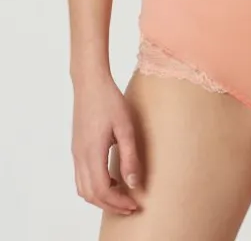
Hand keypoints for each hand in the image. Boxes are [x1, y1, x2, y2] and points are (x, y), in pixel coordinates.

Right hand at [71, 73, 141, 215]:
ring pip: (83, 189)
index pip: (102, 191)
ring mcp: (76, 153)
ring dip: (101, 198)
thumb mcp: (126, 127)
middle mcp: (80, 157)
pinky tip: (112, 179)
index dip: (118, 202)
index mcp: (92, 153)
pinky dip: (95, 187)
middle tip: (130, 206)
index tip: (134, 205)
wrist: (90, 83)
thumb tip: (134, 183)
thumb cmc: (110, 101)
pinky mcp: (77, 148)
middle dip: (110, 205)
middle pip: (91, 195)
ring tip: (122, 195)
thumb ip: (130, 156)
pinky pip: (81, 177)